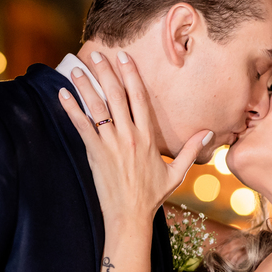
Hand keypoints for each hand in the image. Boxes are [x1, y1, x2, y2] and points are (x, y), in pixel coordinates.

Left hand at [59, 51, 211, 228]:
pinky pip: (82, 127)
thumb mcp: (176, 173)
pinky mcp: (95, 154)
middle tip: (96, 54)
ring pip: (98, 108)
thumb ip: (191, 150)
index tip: (124, 58)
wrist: (130, 216)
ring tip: (77, 68)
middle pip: (116, 96)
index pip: (139, 98)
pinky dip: (71, 110)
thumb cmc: (152, 195)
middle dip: (106, 73)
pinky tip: (62, 95)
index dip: (131, 75)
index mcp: (148, 137)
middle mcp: (130, 136)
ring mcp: (111, 145)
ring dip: (86, 86)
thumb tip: (209, 133)